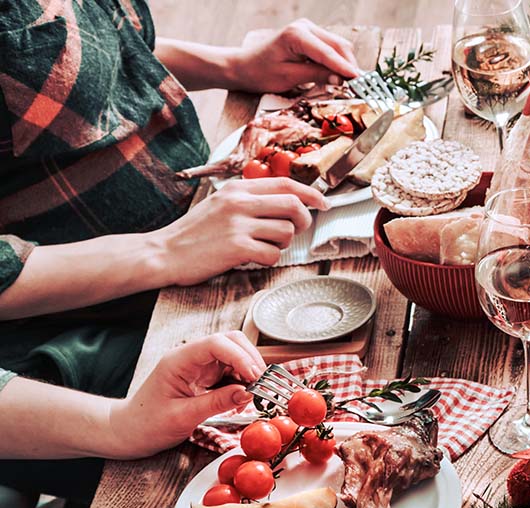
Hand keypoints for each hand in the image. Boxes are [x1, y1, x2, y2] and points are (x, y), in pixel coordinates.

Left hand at [106, 332, 265, 458]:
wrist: (130, 431)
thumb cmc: (148, 424)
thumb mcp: (183, 416)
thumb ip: (217, 403)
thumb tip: (247, 393)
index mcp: (179, 360)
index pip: (217, 344)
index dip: (240, 357)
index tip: (255, 378)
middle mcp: (191, 358)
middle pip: (230, 342)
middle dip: (250, 359)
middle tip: (261, 384)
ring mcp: (199, 366)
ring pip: (235, 355)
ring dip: (249, 372)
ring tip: (252, 395)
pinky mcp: (205, 377)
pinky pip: (231, 372)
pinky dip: (243, 383)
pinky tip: (242, 399)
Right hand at [152, 179, 326, 285]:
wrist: (164, 252)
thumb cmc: (194, 233)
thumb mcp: (220, 204)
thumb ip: (249, 200)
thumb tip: (287, 204)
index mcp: (237, 188)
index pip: (285, 183)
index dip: (311, 193)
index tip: (323, 203)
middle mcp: (239, 202)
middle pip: (293, 205)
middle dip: (304, 220)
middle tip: (296, 231)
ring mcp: (238, 224)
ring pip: (287, 232)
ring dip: (282, 244)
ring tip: (263, 246)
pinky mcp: (237, 247)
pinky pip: (273, 254)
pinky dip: (269, 260)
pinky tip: (252, 258)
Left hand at [227, 20, 359, 92]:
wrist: (244, 66)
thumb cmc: (261, 72)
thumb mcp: (289, 77)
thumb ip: (316, 75)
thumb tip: (340, 79)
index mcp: (296, 35)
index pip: (328, 53)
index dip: (345, 68)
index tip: (359, 81)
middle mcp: (304, 27)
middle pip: (338, 46)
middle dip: (350, 66)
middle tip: (359, 86)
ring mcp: (308, 30)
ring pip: (338, 47)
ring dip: (345, 64)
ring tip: (350, 84)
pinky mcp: (310, 37)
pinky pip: (331, 49)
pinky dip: (338, 62)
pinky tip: (340, 76)